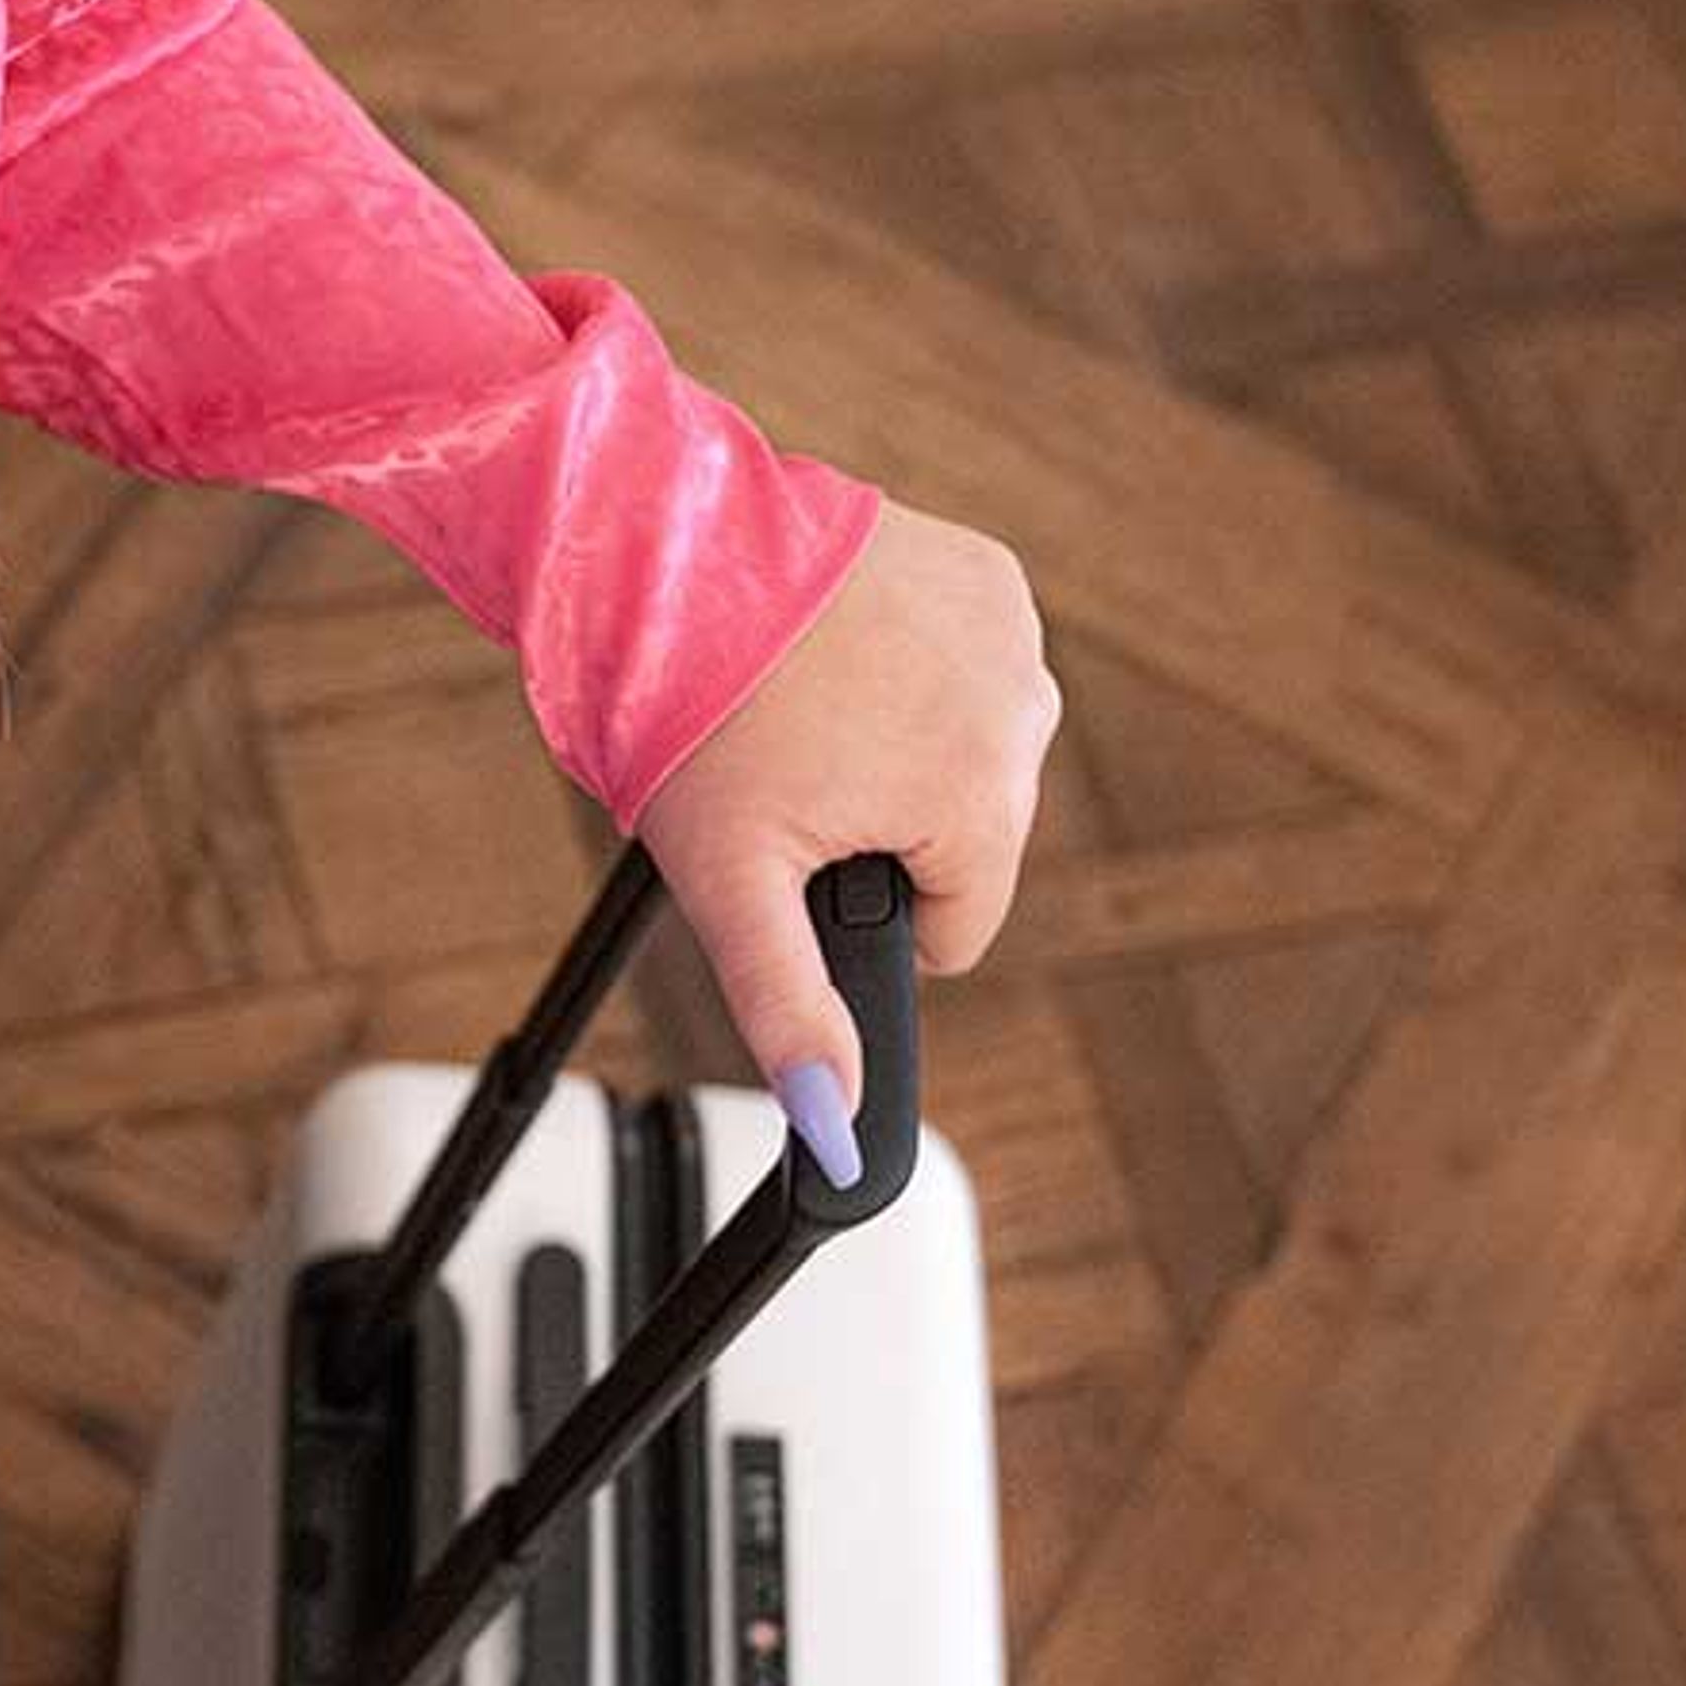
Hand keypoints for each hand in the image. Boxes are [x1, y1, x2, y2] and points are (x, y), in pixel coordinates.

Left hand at [633, 498, 1059, 1182]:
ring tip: (800, 703)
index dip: (862, 908)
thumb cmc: (686, 717)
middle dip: (879, 822)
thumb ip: (791, 1011)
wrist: (660, 555)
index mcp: (983, 804)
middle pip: (963, 839)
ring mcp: (1013, 635)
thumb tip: (836, 1130)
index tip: (798, 845)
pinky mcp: (990, 575)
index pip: (955, 931)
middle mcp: (1025, 716)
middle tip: (784, 766)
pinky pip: (959, 669)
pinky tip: (831, 647)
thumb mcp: (733, 886)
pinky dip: (901, 667)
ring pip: (962, 753)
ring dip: (890, 743)